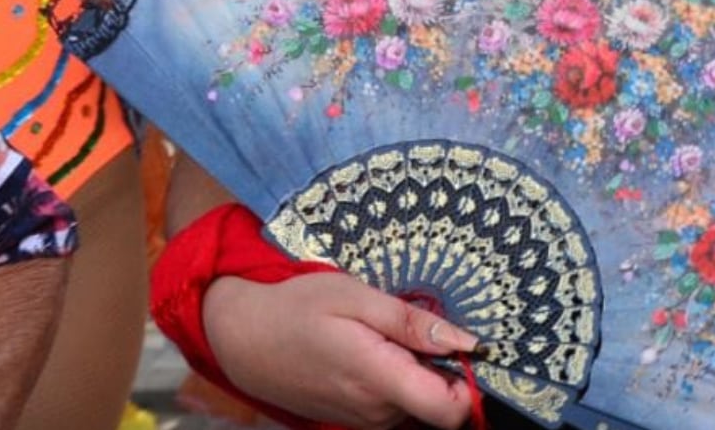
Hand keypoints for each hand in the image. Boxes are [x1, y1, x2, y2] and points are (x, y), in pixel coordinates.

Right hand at [203, 272, 477, 428]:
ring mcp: (362, 420)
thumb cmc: (298, 308)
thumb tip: (466, 341)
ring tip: (387, 334)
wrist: (243, 339)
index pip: (450, 412)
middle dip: (440, 367)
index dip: (470, 384)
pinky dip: (396, 379)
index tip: (465, 347)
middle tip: (415, 327)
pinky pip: (393, 405)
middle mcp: (375, 412)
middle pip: (437, 404)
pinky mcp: (353, 419)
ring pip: (416, 404)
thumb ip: (413, 322)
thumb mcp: (356, 296)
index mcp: (379, 380)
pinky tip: (373, 349)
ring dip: (416, 372)